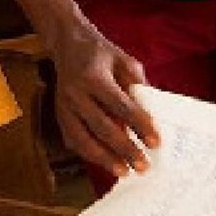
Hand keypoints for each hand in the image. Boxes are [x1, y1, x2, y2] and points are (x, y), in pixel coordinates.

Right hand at [48, 26, 159, 178]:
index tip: (156, 142)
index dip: (139, 124)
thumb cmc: (101, 54)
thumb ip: (138, 85)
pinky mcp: (59, 115)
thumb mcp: (125, 61)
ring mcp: (64, 106)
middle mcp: (75, 94)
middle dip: (124, 149)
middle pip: (102, 127)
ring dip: (104, 159)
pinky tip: (106, 163)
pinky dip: (89, 154)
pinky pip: (73, 140)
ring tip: (124, 171)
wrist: (68, 44)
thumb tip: (152, 114)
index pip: (121, 106)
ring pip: (83, 139)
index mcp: (94, 77)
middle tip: (143, 165)